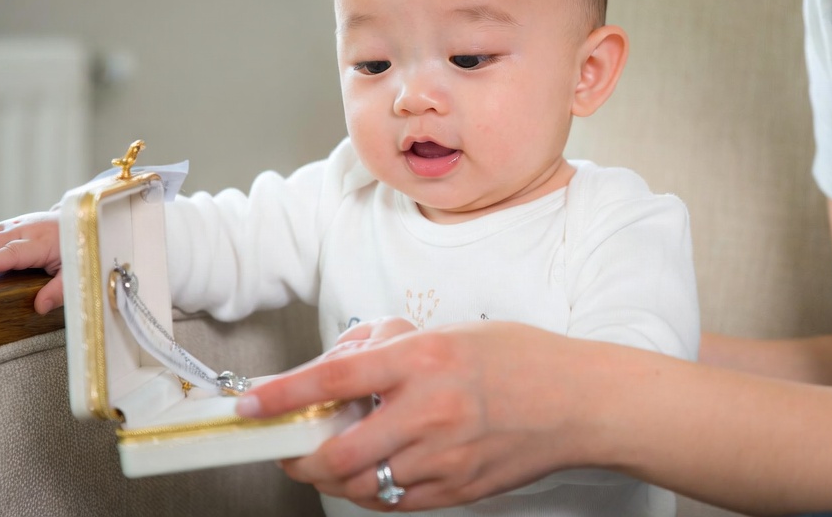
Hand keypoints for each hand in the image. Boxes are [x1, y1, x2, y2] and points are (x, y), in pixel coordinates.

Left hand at [239, 322, 593, 510]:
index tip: (251, 405)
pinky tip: (376, 470)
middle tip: (289, 447)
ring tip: (332, 457)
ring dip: (334, 476)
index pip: (334, 380)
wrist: (579, 401)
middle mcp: (430, 409)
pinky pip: (397, 501)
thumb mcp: (449, 332)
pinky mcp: (458, 489)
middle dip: (298, 457)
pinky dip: (374, 489)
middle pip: (336, 452)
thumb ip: (391, 352)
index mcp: (425, 358)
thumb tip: (341, 370)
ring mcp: (445, 456)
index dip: (282, 396)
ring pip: (362, 484)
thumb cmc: (520, 359)